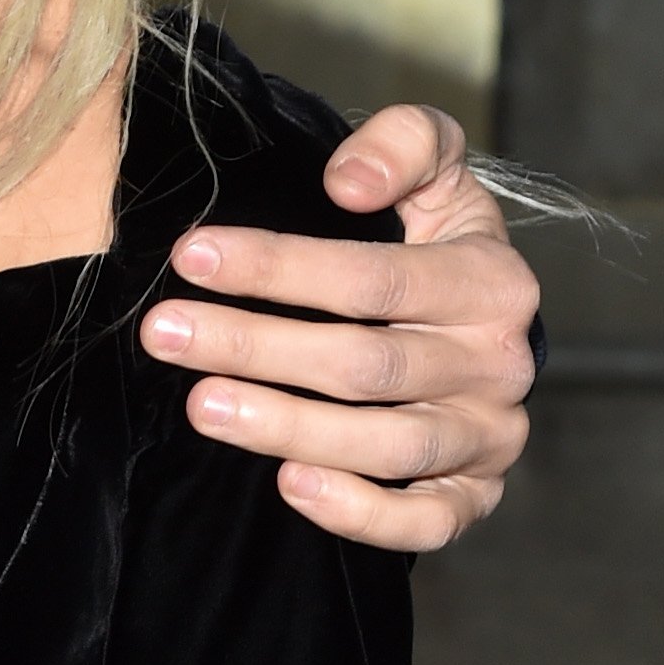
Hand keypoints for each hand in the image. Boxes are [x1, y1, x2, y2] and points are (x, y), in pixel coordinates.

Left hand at [142, 98, 537, 551]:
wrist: (483, 324)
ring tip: (202, 406)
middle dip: (255, 348)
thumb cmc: (436, 242)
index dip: (279, 268)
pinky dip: (361, 513)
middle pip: (365, 364)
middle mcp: (498, 364)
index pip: (374, 278)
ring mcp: (489, 435)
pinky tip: (288, 485)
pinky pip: (426, 521)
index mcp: (491, 282)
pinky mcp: (475, 493)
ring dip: (286, 428)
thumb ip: (405, 143)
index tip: (192, 257)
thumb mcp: (437, 170)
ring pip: (386, 444)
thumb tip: (348, 182)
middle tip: (164, 334)